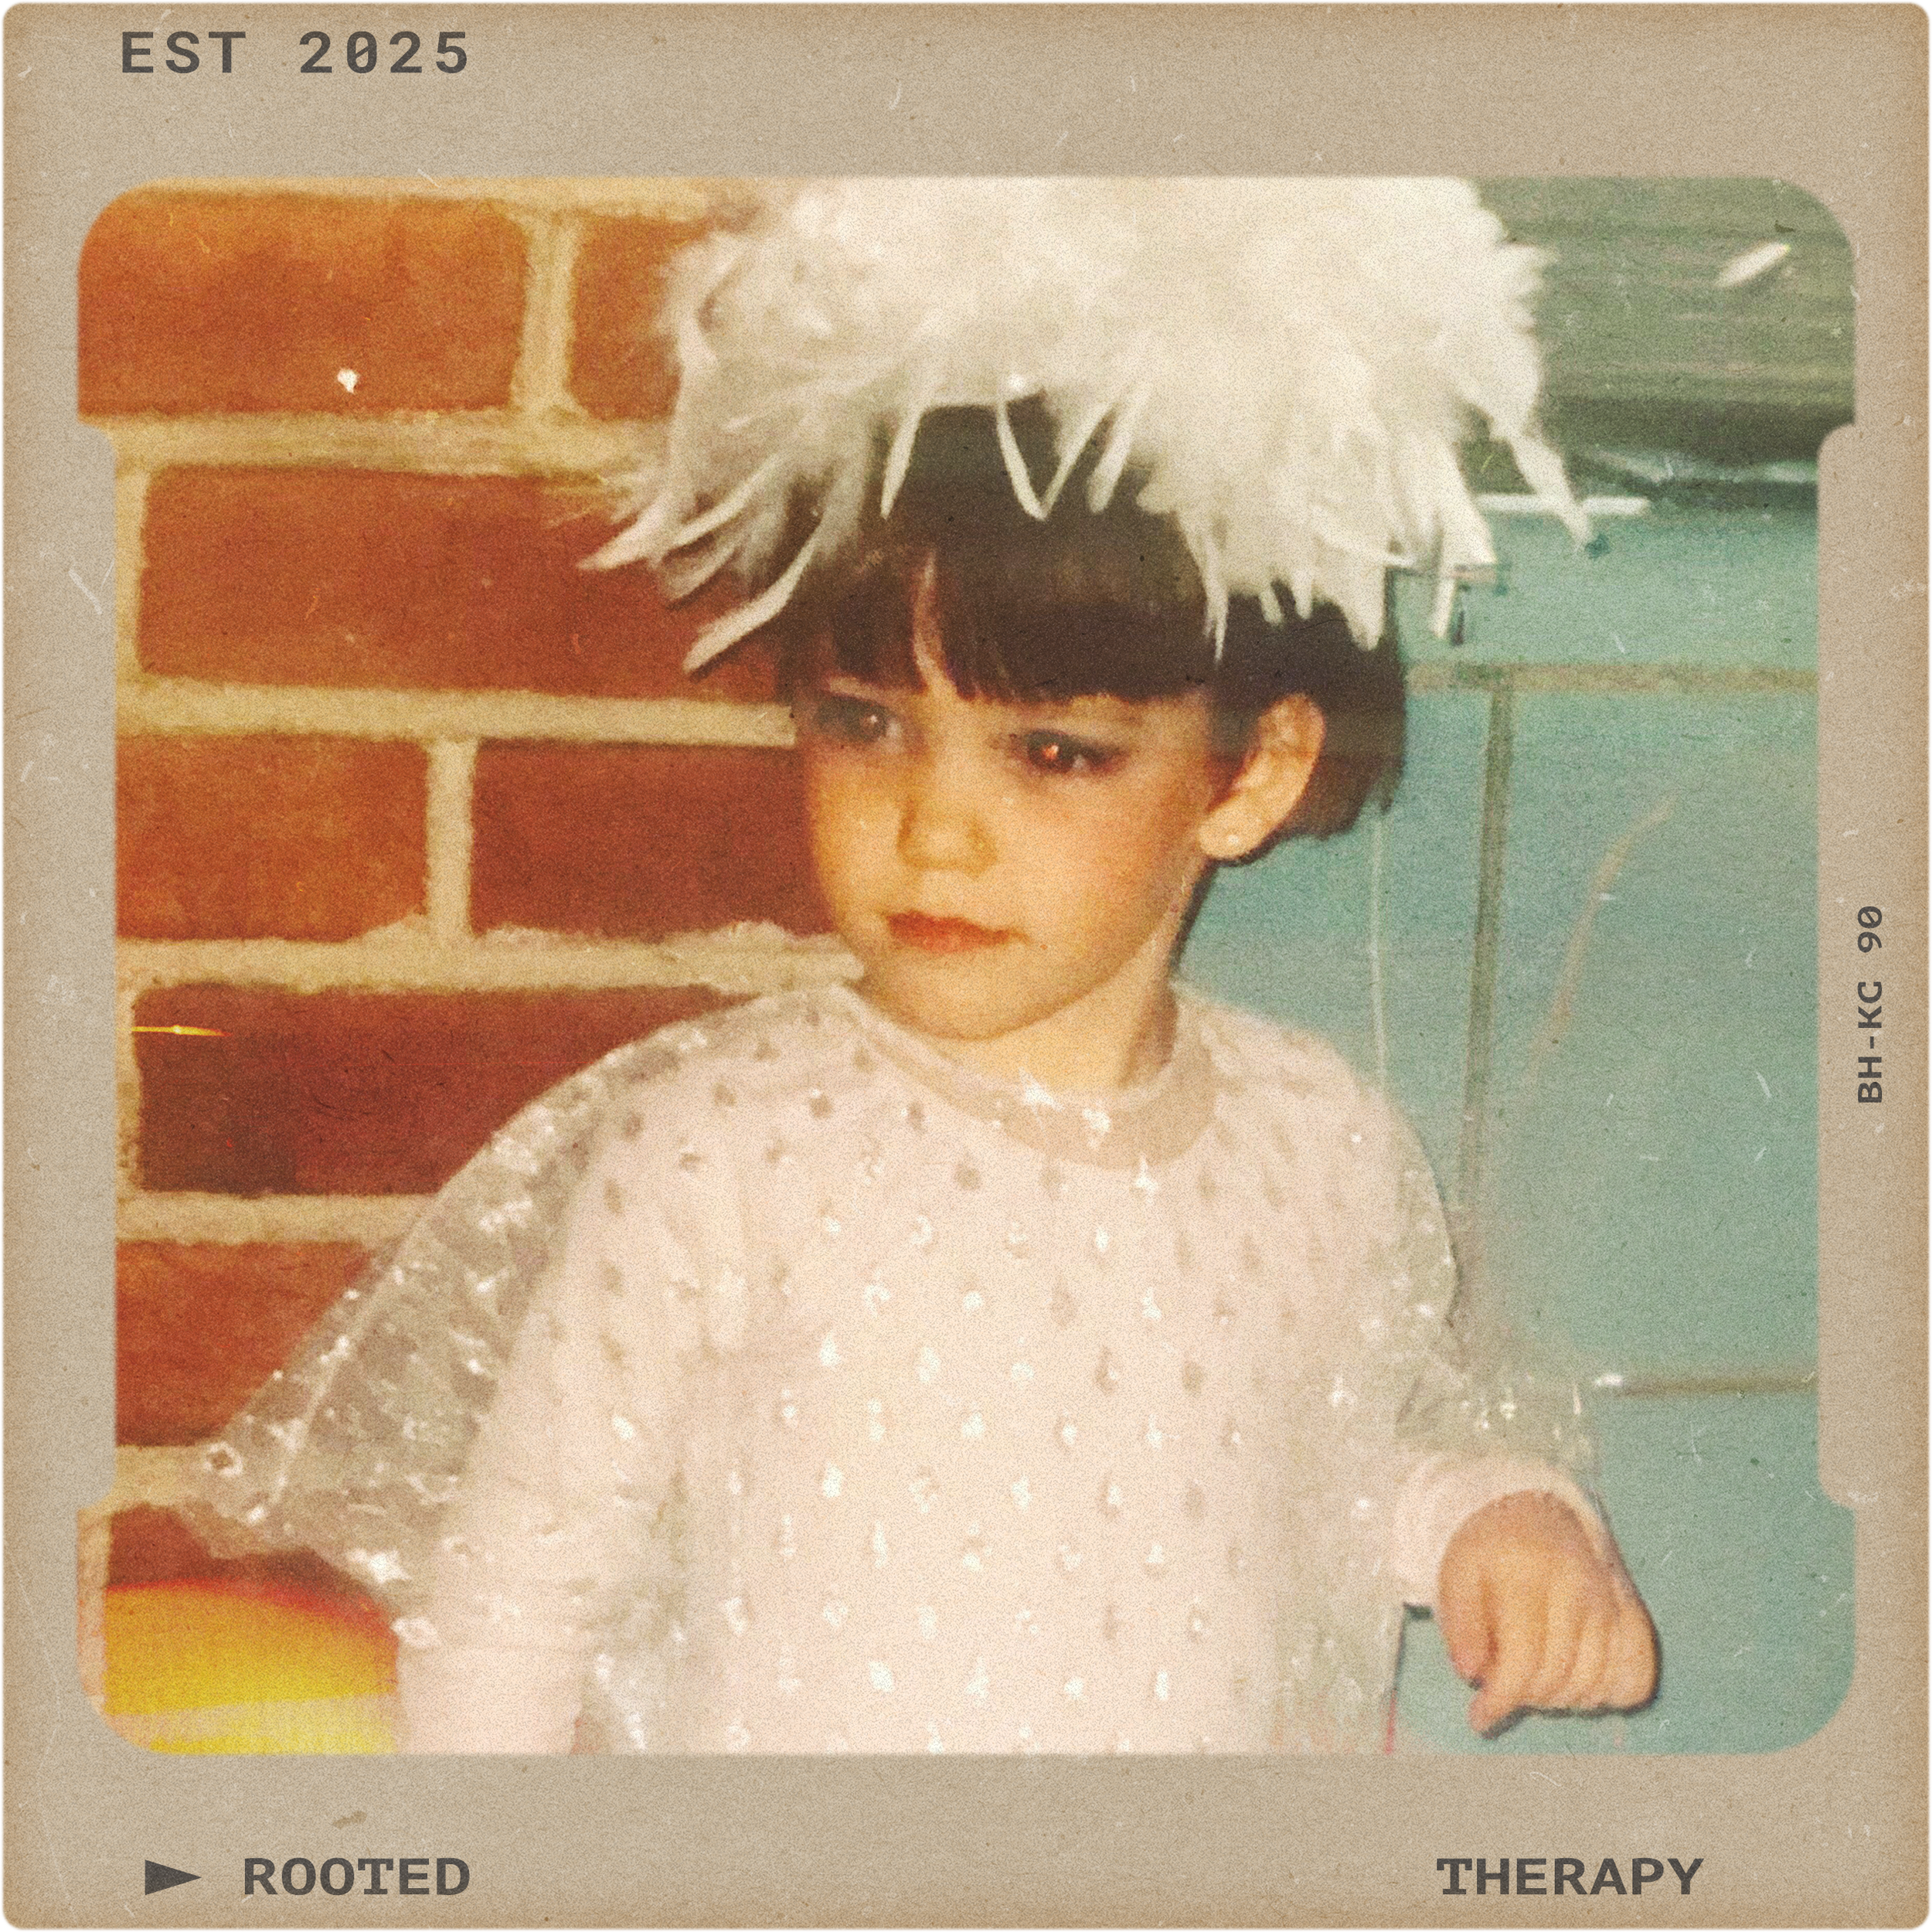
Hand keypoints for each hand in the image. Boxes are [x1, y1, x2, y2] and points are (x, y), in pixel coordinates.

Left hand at [1436, 1490, 1656, 1734]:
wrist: (1539, 1510)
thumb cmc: (1492, 1551)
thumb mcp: (1457, 1574)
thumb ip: (1460, 1624)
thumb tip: (1471, 1674)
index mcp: (1528, 1572)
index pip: (1523, 1660)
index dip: (1501, 1699)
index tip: (1478, 1718)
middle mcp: (1579, 1586)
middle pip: (1558, 1677)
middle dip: (1524, 1695)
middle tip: (1503, 1684)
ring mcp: (1613, 1601)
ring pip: (1595, 1685)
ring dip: (1559, 1697)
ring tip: (1533, 1674)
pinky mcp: (1635, 1614)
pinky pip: (1635, 1678)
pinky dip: (1608, 1693)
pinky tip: (1576, 1678)